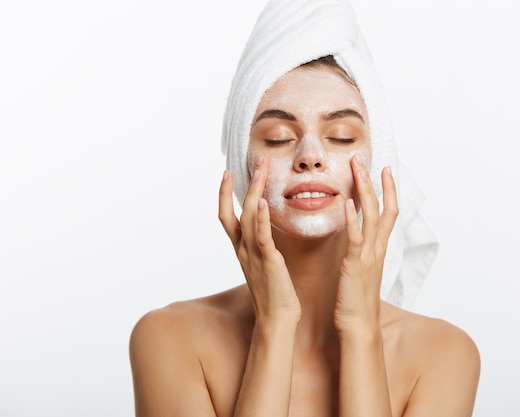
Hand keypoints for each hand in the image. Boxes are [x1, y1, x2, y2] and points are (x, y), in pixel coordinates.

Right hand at [219, 156, 300, 324]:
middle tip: (256, 160)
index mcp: (241, 249)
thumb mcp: (264, 264)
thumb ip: (261, 246)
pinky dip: (259, 219)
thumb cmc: (274, 292)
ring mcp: (253, 255)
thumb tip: (264, 232)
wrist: (277, 319)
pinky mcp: (268, 262)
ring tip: (262, 169)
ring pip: (247, 217)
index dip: (225, 194)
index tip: (228, 173)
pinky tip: (262, 202)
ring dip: (254, 191)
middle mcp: (243, 249)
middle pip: (236, 210)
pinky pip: (261, 237)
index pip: (227, 216)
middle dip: (244, 184)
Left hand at [334, 156, 398, 333]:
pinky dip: (352, 220)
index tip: (384, 169)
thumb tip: (354, 235)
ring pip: (371, 217)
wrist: (359, 325)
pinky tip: (346, 203)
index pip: (388, 213)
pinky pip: (355, 239)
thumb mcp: (360, 269)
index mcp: (378, 249)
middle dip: (375, 182)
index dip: (389, 190)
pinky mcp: (355, 265)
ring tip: (357, 169)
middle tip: (366, 160)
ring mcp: (368, 256)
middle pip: (382, 208)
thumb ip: (360, 250)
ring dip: (365, 191)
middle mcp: (377, 248)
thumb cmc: (356, 299)